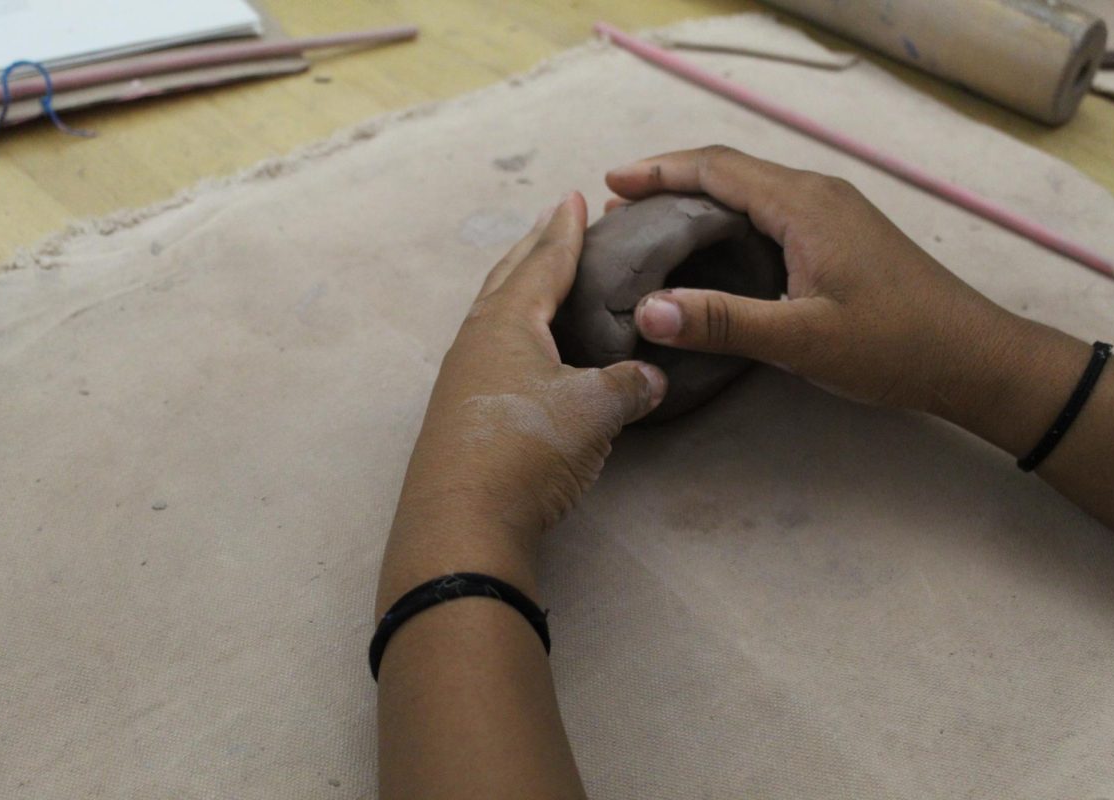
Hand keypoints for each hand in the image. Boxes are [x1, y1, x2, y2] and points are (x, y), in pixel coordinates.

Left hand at [381, 192, 665, 604]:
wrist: (463, 522)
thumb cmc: (528, 449)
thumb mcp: (593, 411)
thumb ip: (628, 385)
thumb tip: (653, 379)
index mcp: (508, 322)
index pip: (543, 263)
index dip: (564, 231)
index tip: (574, 197)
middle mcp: (478, 340)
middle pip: (508, 279)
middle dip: (534, 248)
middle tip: (554, 221)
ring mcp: (463, 377)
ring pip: (494, 315)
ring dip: (517, 287)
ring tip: (537, 275)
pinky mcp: (460, 413)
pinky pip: (490, 350)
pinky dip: (513, 331)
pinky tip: (522, 349)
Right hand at [606, 146, 1020, 413]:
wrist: (972, 357)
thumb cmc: (893, 346)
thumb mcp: (801, 339)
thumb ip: (722, 322)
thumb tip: (647, 309)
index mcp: (803, 204)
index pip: (716, 167)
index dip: (658, 171)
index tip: (610, 185)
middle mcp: (816, 193)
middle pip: (729, 169)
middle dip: (669, 181)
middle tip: (619, 210)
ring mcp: (831, 211)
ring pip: (749, 188)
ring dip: (697, 199)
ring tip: (651, 225)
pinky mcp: (839, 233)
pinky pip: (769, 209)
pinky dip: (726, 217)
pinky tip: (709, 248)